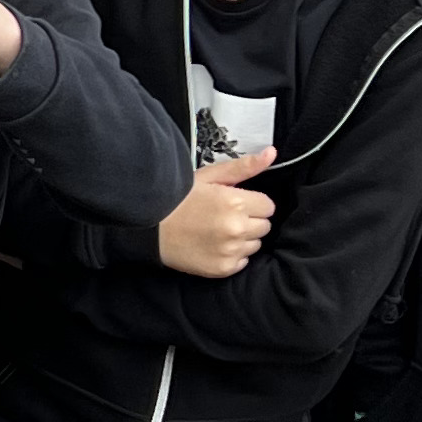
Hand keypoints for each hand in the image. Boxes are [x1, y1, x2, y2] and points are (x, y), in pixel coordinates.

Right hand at [157, 147, 276, 277]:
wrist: (150, 227)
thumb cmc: (180, 198)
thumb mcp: (210, 176)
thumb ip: (244, 167)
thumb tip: (272, 153)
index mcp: (235, 202)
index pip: (268, 206)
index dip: (253, 203)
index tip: (236, 203)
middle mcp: (236, 228)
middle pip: (264, 226)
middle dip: (250, 220)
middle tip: (226, 217)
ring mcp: (230, 251)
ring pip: (255, 244)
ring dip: (243, 238)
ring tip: (219, 232)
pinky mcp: (223, 268)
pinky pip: (243, 261)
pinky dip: (233, 254)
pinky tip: (215, 245)